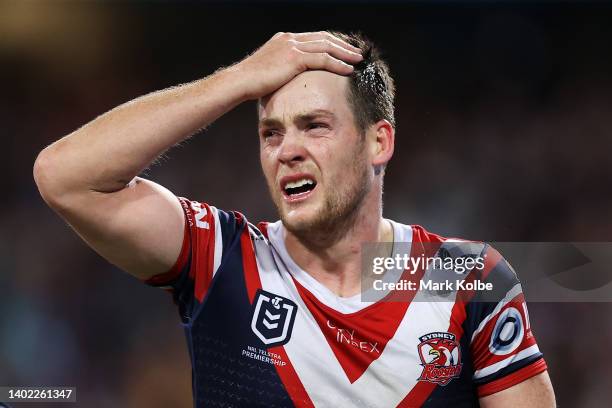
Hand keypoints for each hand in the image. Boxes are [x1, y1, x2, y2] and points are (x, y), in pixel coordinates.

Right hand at [232, 31, 362, 99]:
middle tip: (356, 52)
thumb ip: (284, 68)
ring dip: (344, 53)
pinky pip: (323, 59)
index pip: (314, 37)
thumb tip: (292, 79)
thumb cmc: (252, 82)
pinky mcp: (294, 58)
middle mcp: (290, 39)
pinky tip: (348, 70)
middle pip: (324, 38)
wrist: (240, 81)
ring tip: (357, 60)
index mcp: (284, 39)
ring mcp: (292, 46)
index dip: (331, 42)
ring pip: (326, 46)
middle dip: (342, 45)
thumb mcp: (270, 70)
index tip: (344, 49)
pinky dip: (338, 64)